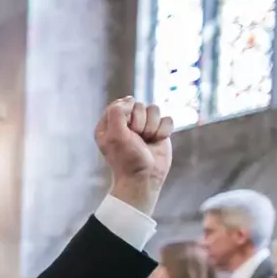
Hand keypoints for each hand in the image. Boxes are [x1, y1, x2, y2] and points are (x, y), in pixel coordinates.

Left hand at [95, 98, 172, 215]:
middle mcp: (126, 123)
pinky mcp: (159, 131)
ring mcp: (144, 126)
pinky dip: (164, 131)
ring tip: (146, 141)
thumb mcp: (114, 135)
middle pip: (139, 105)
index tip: (126, 129)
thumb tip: (130, 99)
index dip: (126, 114)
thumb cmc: (127, 159)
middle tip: (136, 138)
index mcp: (109, 124)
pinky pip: (167, 119)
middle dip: (140, 122)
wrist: (144, 178)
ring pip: (154, 109)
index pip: (120, 104)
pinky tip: (157, 142)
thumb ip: (117, 112)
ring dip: (152, 127)